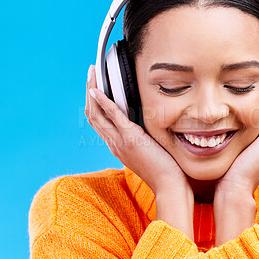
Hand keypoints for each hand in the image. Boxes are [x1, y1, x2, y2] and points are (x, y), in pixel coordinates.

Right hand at [85, 65, 193, 238]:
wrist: (169, 184)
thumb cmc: (164, 169)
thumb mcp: (148, 151)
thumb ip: (141, 138)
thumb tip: (145, 124)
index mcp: (117, 146)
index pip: (99, 122)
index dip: (94, 103)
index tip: (95, 87)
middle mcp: (114, 143)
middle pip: (93, 115)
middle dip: (89, 92)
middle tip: (90, 74)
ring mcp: (120, 142)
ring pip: (97, 114)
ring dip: (92, 91)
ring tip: (92, 73)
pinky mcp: (131, 139)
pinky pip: (112, 117)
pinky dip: (103, 102)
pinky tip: (98, 90)